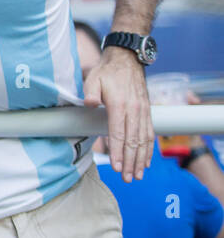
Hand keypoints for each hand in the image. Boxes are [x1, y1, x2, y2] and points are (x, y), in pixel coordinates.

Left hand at [84, 46, 152, 181]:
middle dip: (130, 161)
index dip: (118, 151)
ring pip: (144, 140)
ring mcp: (143, 111)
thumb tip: (89, 104)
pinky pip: (150, 134)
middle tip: (128, 178)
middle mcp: (135, 110)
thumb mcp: (93, 78)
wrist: (128, 59)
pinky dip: (149, 149)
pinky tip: (146, 161)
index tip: (117, 167)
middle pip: (133, 141)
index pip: (119, 133)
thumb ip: (90, 92)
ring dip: (141, 159)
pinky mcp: (147, 112)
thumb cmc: (107, 71)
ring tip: (137, 175)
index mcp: (120, 105)